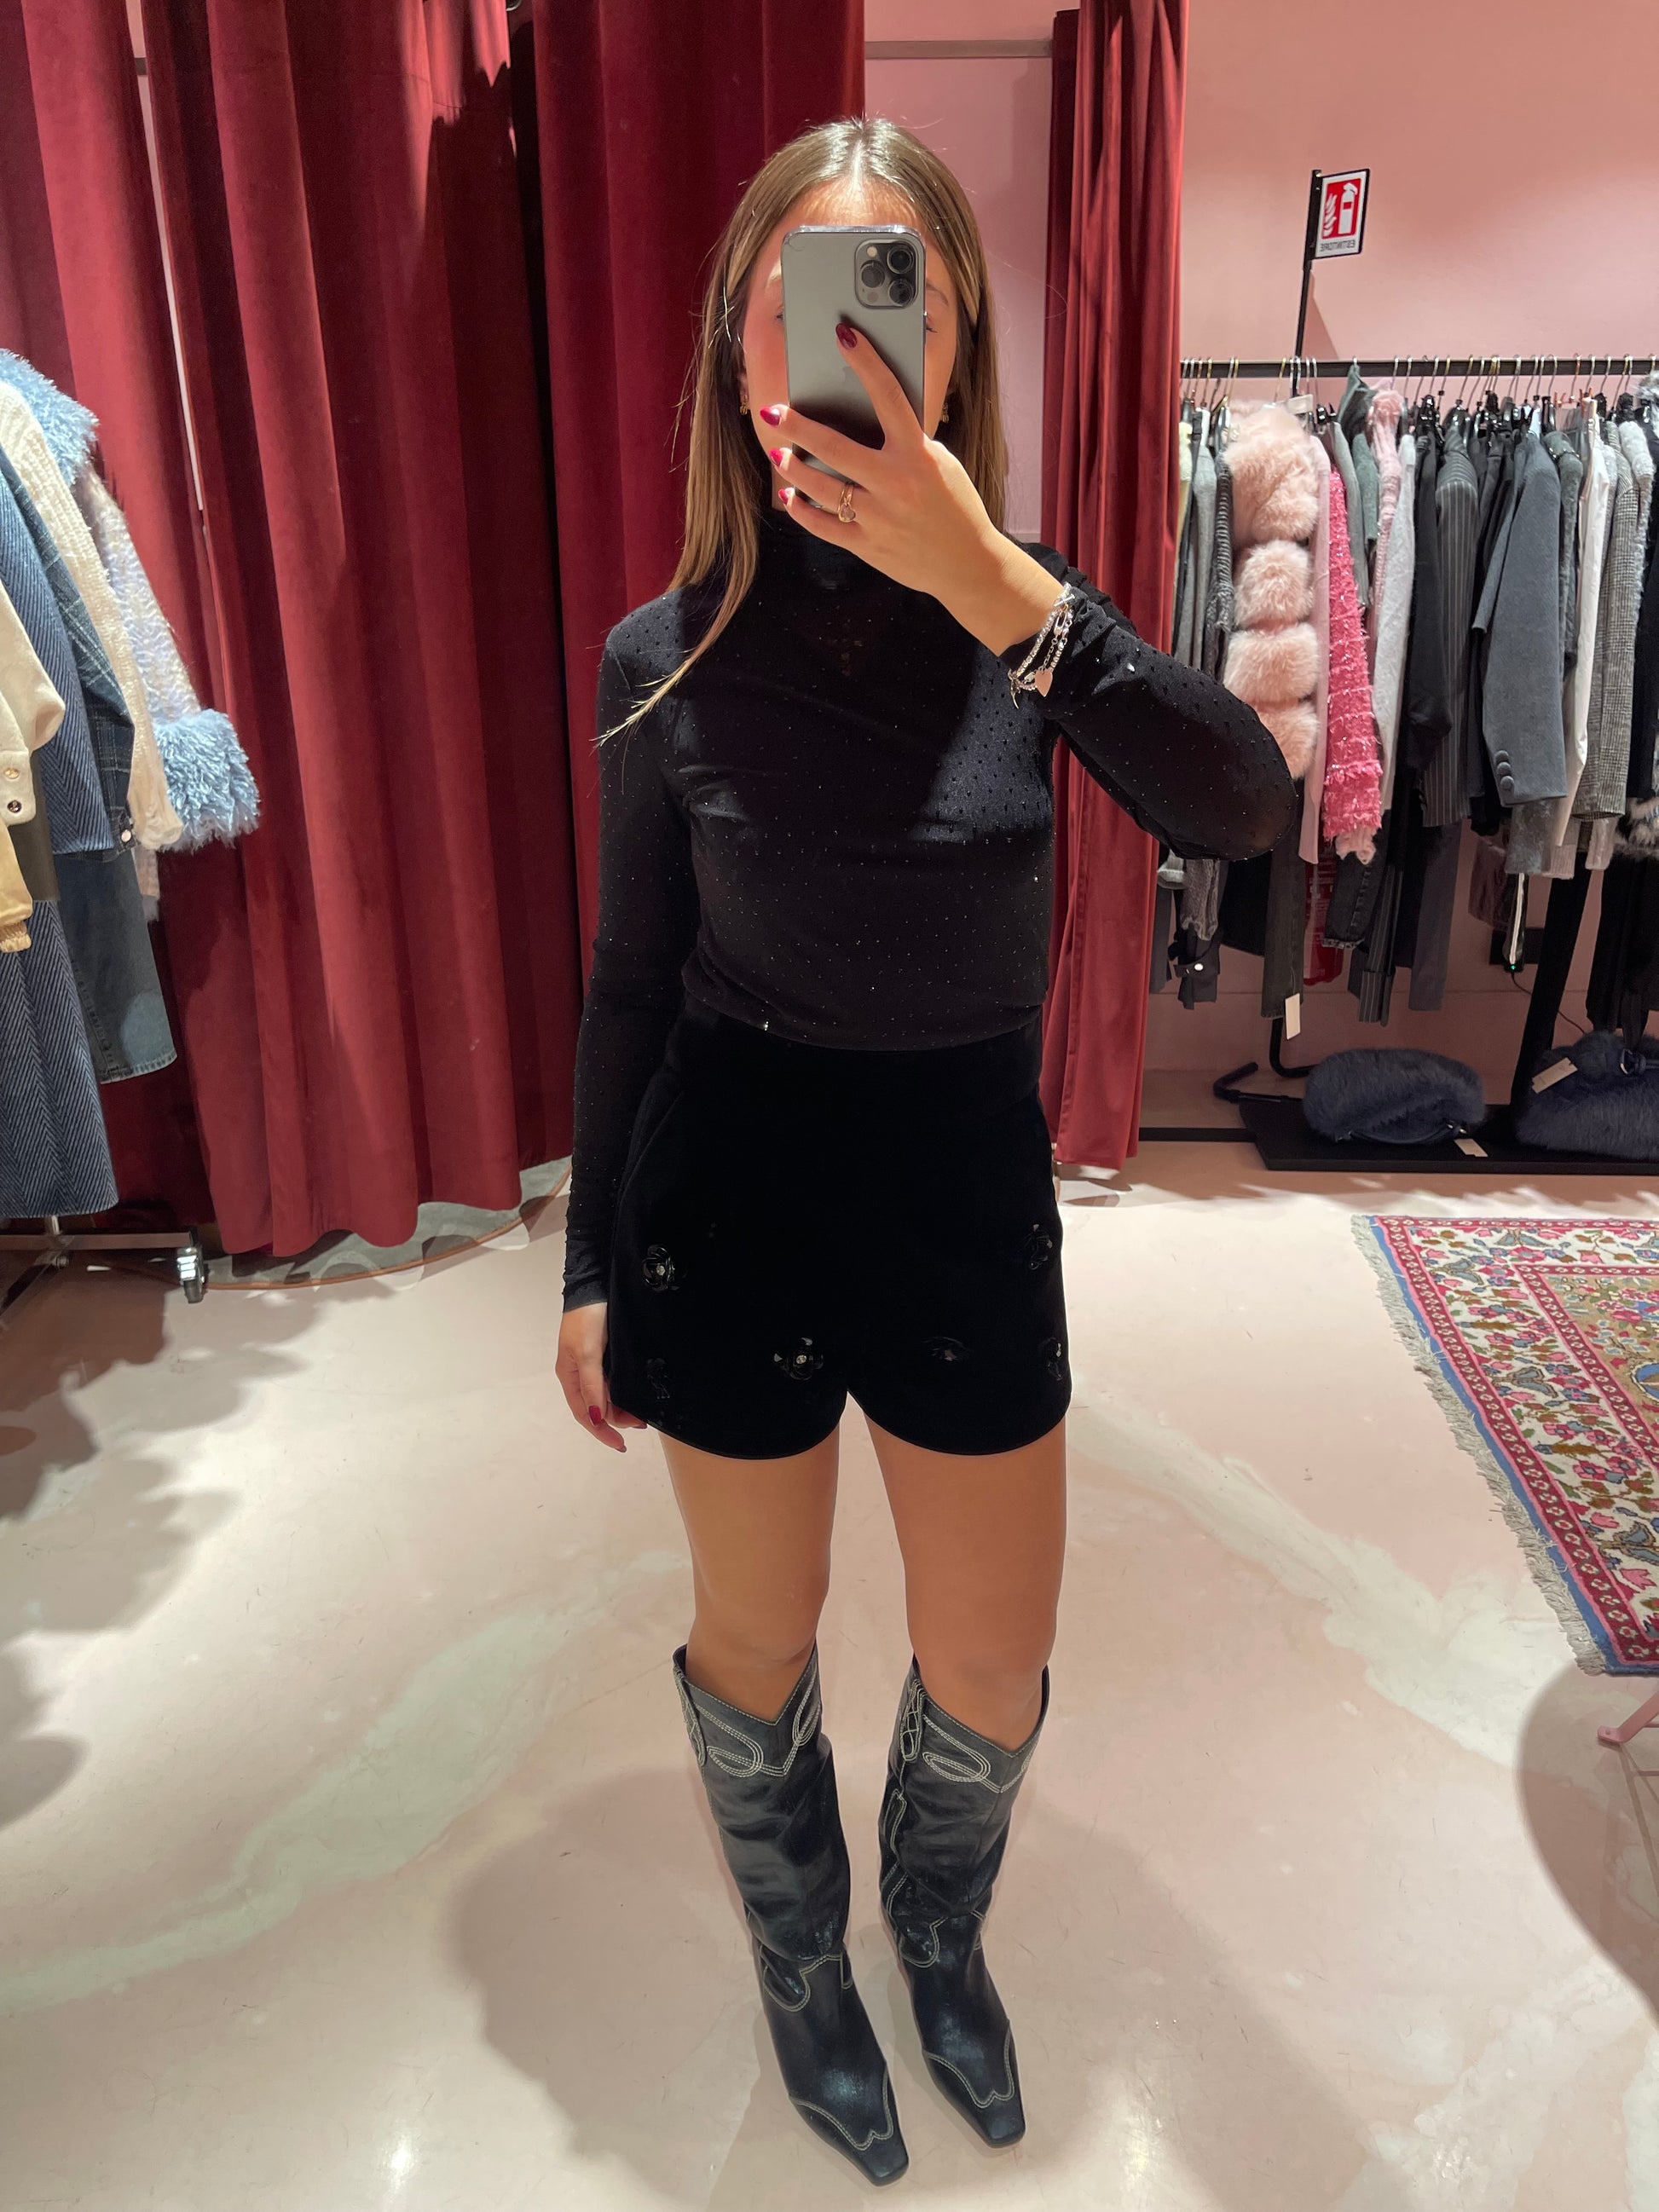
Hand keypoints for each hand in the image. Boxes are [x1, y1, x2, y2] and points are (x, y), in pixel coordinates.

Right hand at [556, 1300, 648, 1453]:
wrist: (595, 1285)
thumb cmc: (587, 1319)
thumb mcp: (588, 1353)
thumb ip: (592, 1385)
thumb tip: (596, 1418)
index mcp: (569, 1376)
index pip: (584, 1414)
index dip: (601, 1431)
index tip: (620, 1444)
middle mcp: (579, 1374)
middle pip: (596, 1407)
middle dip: (616, 1420)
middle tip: (641, 1424)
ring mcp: (592, 1365)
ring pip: (606, 1397)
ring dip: (621, 1409)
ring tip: (641, 1415)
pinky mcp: (605, 1355)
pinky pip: (613, 1383)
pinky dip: (623, 1394)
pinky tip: (634, 1396)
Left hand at [761, 323, 1066, 654]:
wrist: (968, 564)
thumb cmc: (955, 506)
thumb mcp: (942, 464)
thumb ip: (908, 442)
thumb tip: (868, 418)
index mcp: (917, 454)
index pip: (888, 395)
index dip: (865, 361)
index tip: (843, 334)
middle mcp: (895, 483)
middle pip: (834, 446)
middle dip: (797, 426)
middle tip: (773, 412)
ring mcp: (878, 516)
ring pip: (821, 488)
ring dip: (794, 469)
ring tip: (780, 455)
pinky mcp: (867, 545)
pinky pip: (823, 526)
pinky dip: (802, 510)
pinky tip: (791, 496)